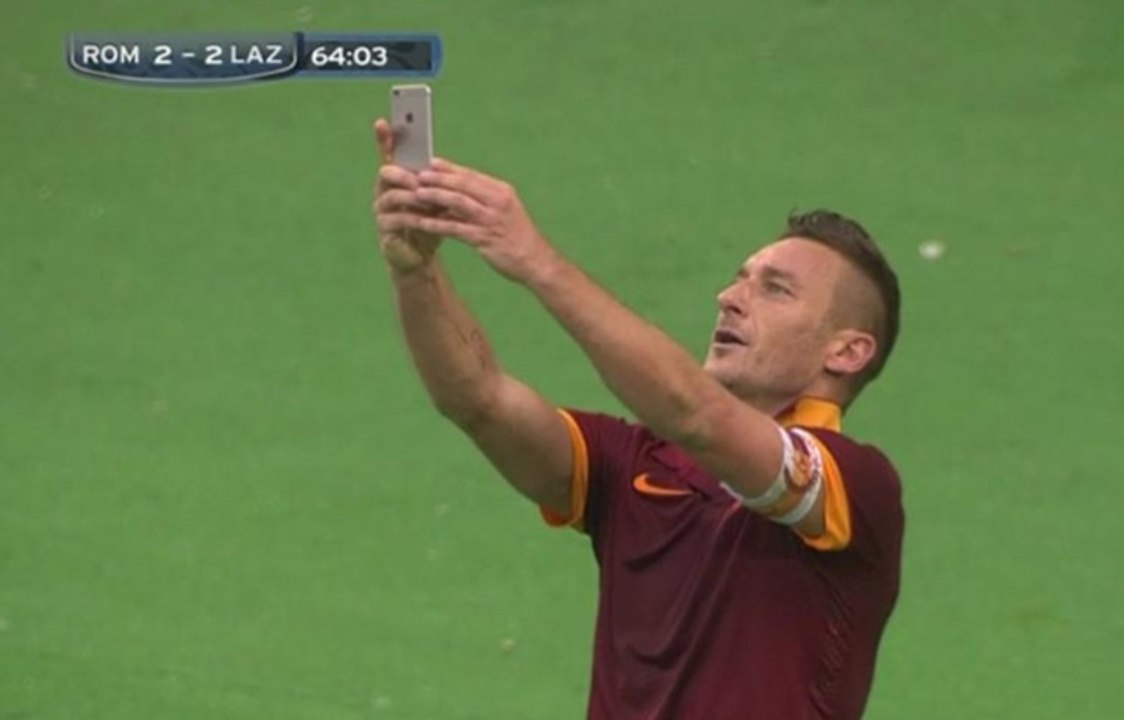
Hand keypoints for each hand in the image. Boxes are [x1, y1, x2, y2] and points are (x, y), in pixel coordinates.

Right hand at [371, 118, 441, 273]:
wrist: (422, 255)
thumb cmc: (430, 223)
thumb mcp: (438, 200)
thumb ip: (438, 184)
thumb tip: (446, 167)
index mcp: (397, 179)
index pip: (388, 154)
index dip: (384, 139)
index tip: (382, 121)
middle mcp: (384, 190)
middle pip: (386, 172)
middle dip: (405, 173)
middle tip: (420, 178)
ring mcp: (381, 210)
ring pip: (392, 195)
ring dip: (412, 197)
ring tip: (428, 201)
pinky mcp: (384, 230)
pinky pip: (395, 219)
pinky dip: (412, 218)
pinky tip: (426, 220)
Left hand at [381, 159, 560, 284]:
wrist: (536, 261)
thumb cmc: (518, 236)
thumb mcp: (505, 211)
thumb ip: (485, 200)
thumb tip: (459, 191)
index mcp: (501, 192)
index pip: (472, 175)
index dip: (450, 168)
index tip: (431, 162)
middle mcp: (497, 202)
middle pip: (463, 184)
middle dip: (439, 178)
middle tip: (418, 174)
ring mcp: (491, 220)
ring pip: (458, 203)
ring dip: (436, 197)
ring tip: (416, 194)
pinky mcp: (485, 238)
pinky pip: (456, 229)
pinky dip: (437, 225)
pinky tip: (422, 223)